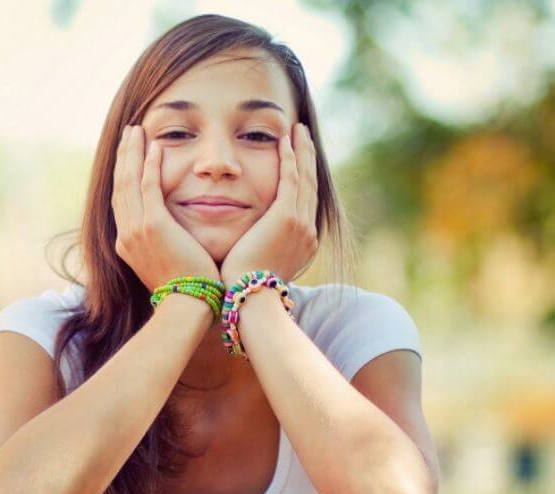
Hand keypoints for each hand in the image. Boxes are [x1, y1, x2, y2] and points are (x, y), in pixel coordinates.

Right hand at [112, 125, 220, 291]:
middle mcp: (125, 235)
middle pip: (120, 186)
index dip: (124, 174)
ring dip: (133, 153)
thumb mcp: (166, 265)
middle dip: (124, 157)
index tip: (129, 155)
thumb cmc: (186, 291)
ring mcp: (136, 231)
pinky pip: (148, 187)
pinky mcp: (153, 226)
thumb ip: (165, 245)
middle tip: (129, 133)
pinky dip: (149, 165)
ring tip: (137, 131)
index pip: (122, 200)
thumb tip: (173, 238)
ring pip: (129, 181)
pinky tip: (154, 147)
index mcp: (126, 244)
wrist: (188, 307)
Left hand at [219, 122, 319, 284]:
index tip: (298, 159)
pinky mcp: (286, 217)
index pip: (303, 201)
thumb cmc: (245, 290)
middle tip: (304, 136)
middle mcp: (306, 230)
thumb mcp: (258, 266)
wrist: (250, 300)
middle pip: (309, 184)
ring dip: (300, 151)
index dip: (302, 177)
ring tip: (298, 131)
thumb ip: (258, 249)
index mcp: (301, 242)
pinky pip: (290, 179)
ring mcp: (299, 223)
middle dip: (307, 158)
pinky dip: (289, 158)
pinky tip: (284, 141)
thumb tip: (248, 246)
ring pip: (303, 177)